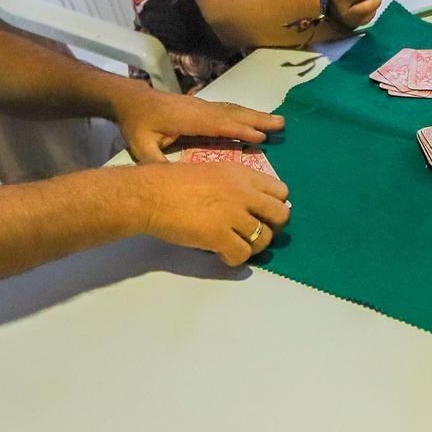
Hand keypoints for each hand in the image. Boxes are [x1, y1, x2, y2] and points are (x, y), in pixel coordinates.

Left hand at [114, 89, 283, 163]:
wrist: (131, 99)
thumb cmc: (136, 123)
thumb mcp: (141, 147)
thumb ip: (157, 164)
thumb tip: (175, 184)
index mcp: (187, 120)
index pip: (218, 125)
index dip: (239, 131)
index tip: (260, 137)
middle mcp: (199, 109)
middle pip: (232, 114)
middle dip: (257, 119)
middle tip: (281, 125)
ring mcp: (201, 105)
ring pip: (232, 109)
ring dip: (255, 115)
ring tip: (277, 121)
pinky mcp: (201, 106)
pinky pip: (227, 109)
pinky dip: (244, 114)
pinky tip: (254, 119)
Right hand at [131, 163, 290, 265]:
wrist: (150, 195)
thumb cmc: (173, 182)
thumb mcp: (213, 172)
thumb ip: (236, 185)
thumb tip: (252, 204)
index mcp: (242, 174)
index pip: (281, 191)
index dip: (274, 205)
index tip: (262, 213)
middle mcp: (243, 192)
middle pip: (281, 215)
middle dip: (273, 227)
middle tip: (255, 233)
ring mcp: (233, 214)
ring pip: (264, 238)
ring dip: (253, 246)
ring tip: (236, 245)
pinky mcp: (220, 236)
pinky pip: (242, 254)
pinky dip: (234, 259)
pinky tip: (222, 254)